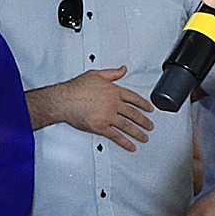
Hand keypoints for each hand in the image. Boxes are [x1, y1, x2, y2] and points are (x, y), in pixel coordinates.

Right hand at [31, 67, 155, 150]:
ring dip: (138, 133)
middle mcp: (114, 104)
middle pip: (133, 114)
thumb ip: (112, 73)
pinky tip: (131, 146)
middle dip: (144, 121)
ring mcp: (108, 117)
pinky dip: (125, 142)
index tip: (149, 109)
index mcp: (114, 91)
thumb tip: (123, 70)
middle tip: (150, 125)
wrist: (64, 100)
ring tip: (144, 137)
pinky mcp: (101, 127)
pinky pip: (116, 136)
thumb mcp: (96, 74)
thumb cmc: (76, 88)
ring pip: (128, 126)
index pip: (134, 98)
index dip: (144, 104)